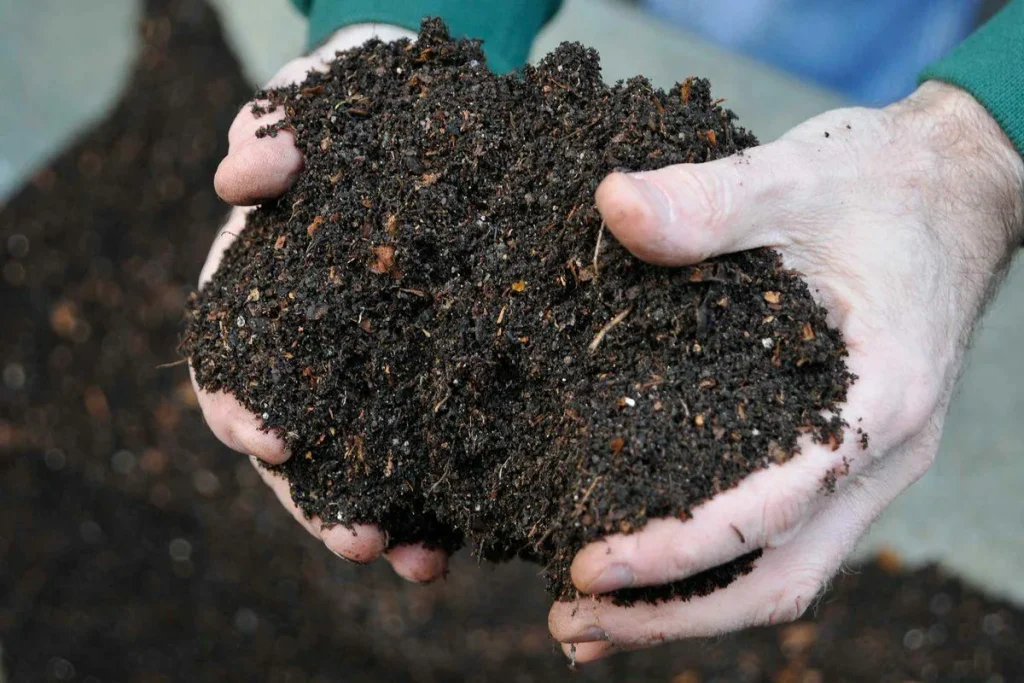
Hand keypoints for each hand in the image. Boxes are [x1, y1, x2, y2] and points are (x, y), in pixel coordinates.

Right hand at [192, 24, 447, 581]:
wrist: (460, 118)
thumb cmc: (376, 107)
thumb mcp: (329, 97)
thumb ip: (278, 126)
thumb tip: (237, 178)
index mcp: (273, 294)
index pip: (235, 362)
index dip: (241, 406)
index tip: (268, 438)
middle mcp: (321, 350)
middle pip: (303, 445)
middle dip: (320, 500)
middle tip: (358, 538)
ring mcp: (383, 375)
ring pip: (369, 468)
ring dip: (386, 520)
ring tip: (418, 562)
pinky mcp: (447, 384)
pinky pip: (439, 454)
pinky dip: (447, 500)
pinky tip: (468, 536)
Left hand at [548, 81, 1023, 660]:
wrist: (957, 185)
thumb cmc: (884, 182)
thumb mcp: (795, 178)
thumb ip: (707, 199)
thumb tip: (611, 204)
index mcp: (883, 393)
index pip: (775, 506)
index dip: (679, 547)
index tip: (590, 564)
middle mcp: (885, 450)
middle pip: (780, 578)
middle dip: (673, 615)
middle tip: (570, 624)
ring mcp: (871, 461)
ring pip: (785, 573)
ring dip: (689, 609)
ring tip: (590, 622)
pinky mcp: (847, 451)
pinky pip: (786, 536)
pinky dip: (715, 567)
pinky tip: (649, 571)